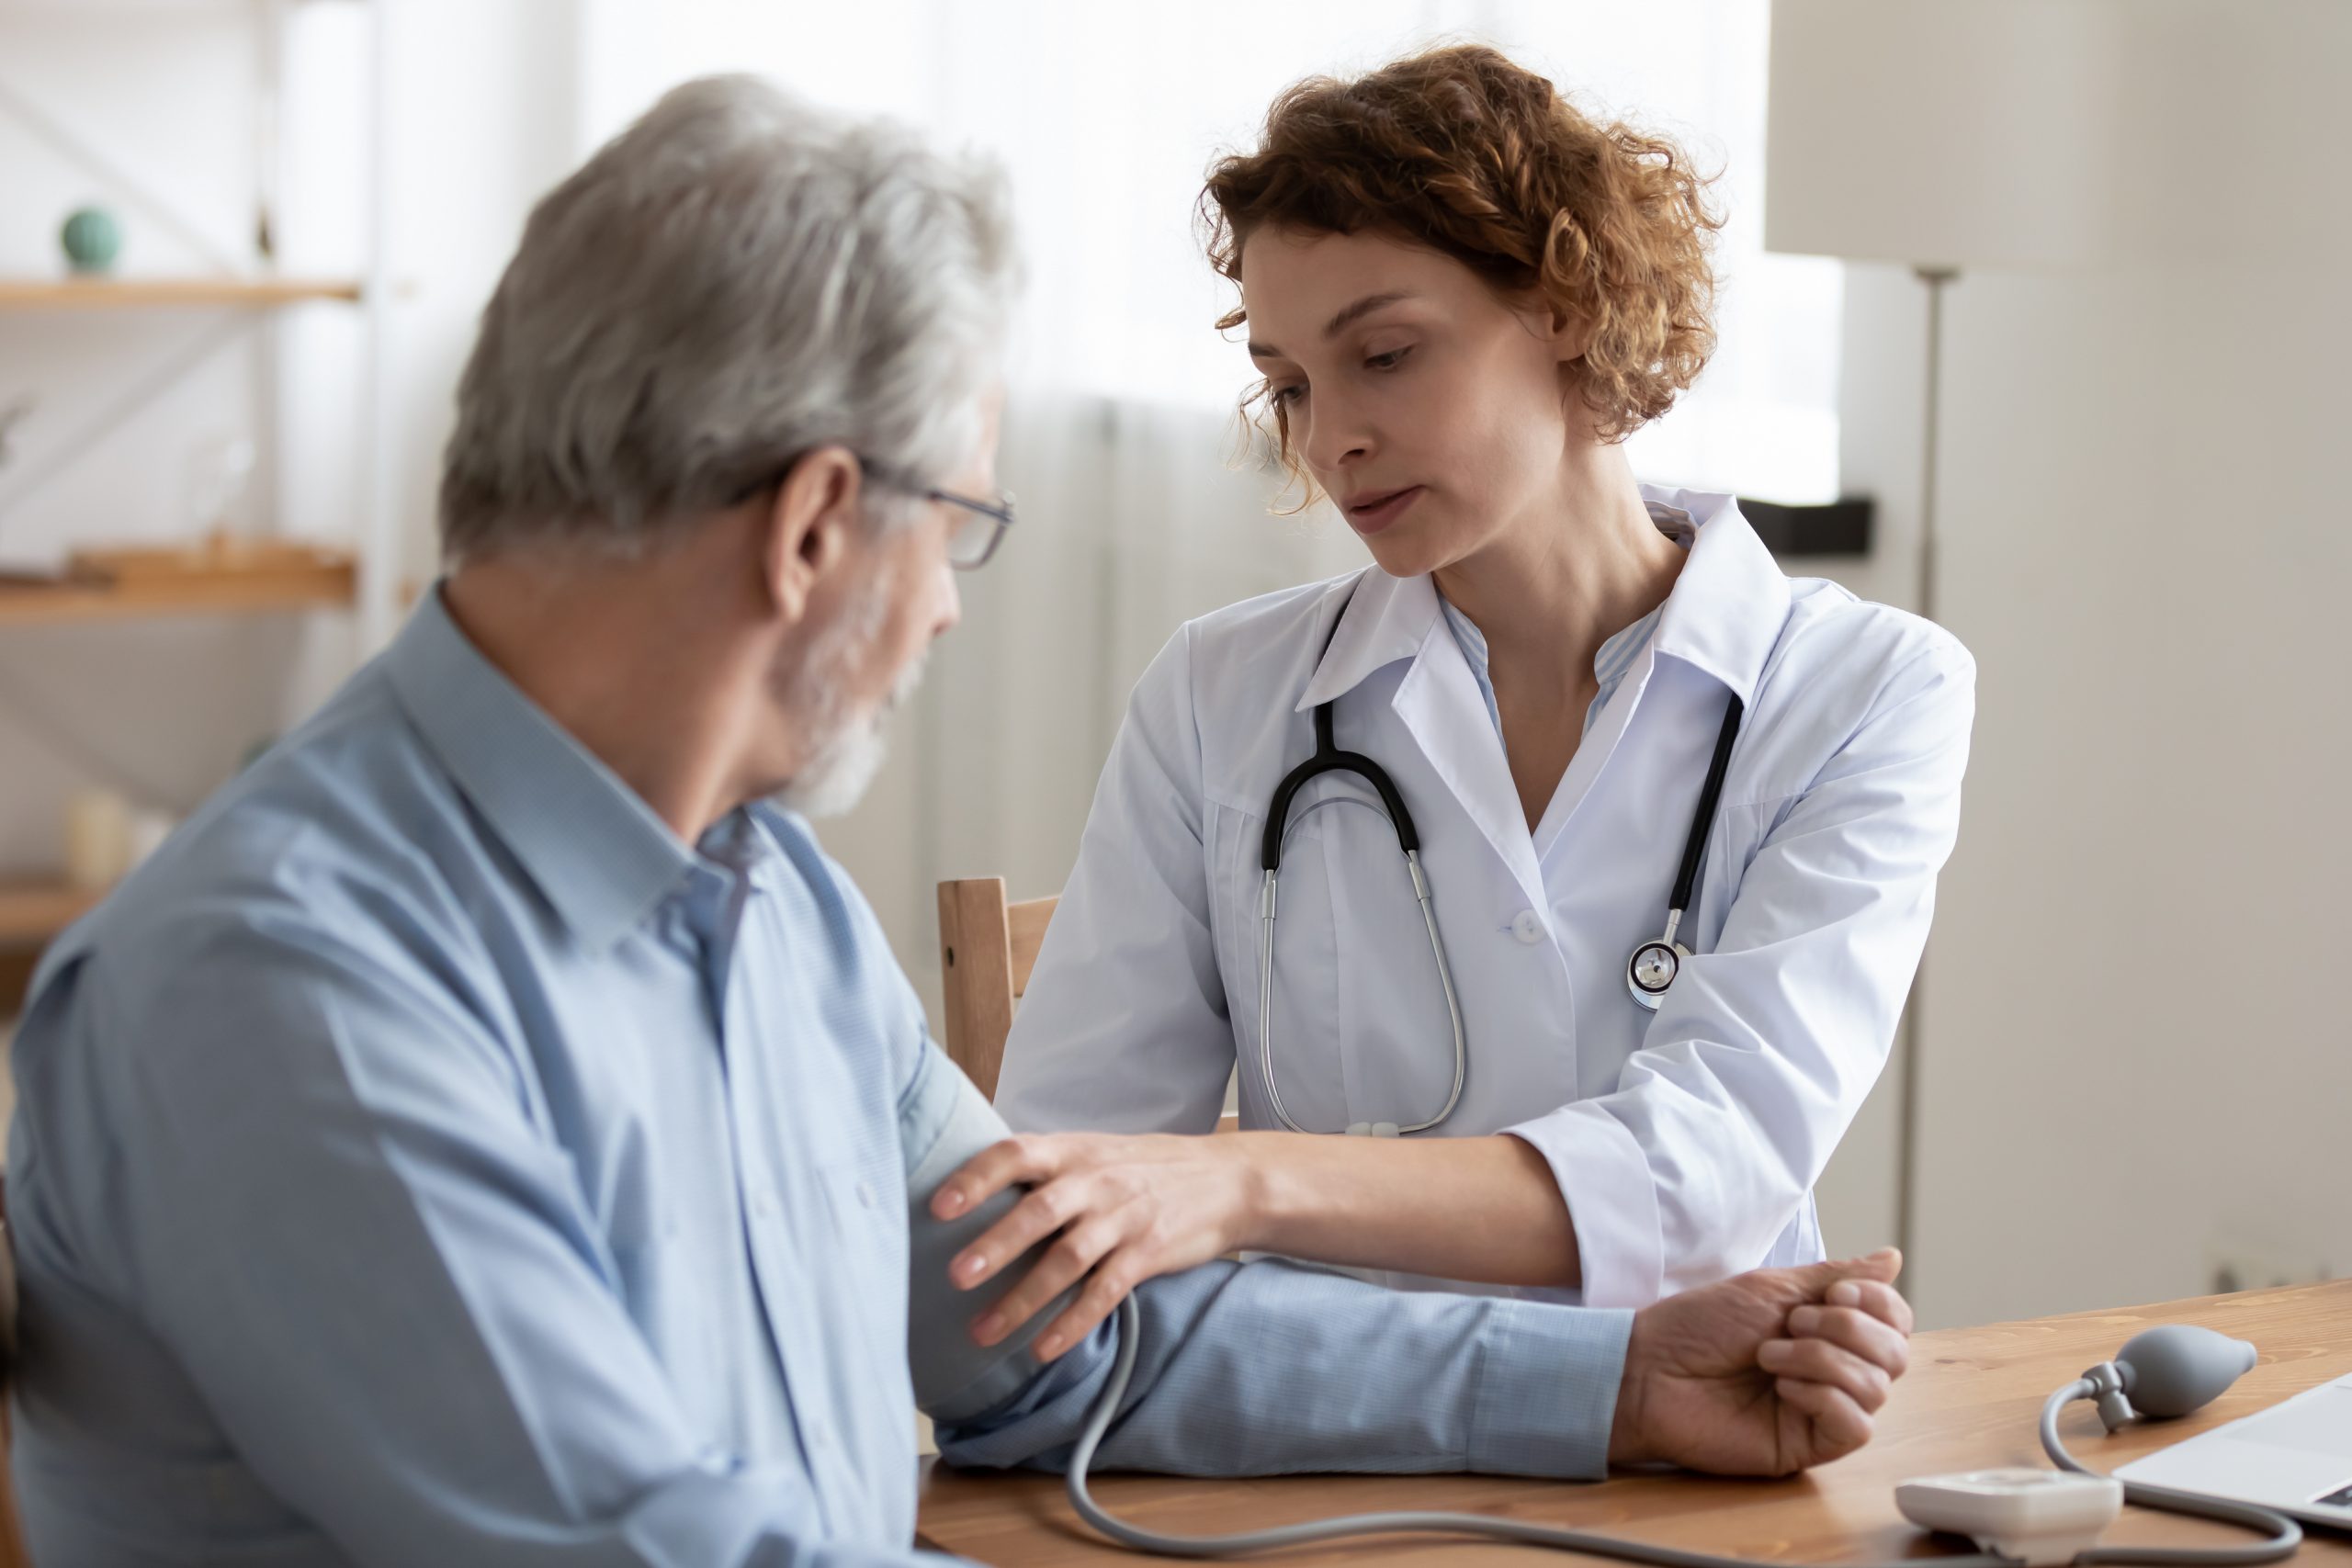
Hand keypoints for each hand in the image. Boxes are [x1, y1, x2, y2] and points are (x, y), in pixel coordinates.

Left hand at [929, 1131, 1261, 1360]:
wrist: (1226, 1179)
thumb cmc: (1143, 1167)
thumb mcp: (1094, 1151)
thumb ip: (1043, 1169)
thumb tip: (973, 1188)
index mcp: (1072, 1152)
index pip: (1016, 1154)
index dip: (976, 1178)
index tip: (939, 1206)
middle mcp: (1095, 1182)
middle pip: (1039, 1212)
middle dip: (996, 1245)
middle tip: (955, 1277)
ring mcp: (1124, 1218)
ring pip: (1068, 1260)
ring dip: (1023, 1299)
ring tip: (983, 1332)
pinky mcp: (1148, 1254)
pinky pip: (1105, 1292)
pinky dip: (1073, 1323)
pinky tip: (1043, 1349)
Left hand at [1608, 1248, 1911, 1475]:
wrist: (1651, 1370)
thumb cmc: (1699, 1327)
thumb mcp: (1770, 1289)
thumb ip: (1835, 1277)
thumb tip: (1893, 1258)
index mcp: (1827, 1328)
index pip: (1894, 1319)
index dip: (1878, 1303)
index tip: (1833, 1293)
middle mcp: (1834, 1369)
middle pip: (1896, 1353)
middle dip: (1848, 1328)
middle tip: (1791, 1324)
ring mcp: (1823, 1408)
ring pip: (1878, 1387)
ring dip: (1822, 1359)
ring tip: (1769, 1356)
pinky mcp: (1809, 1445)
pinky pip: (1857, 1427)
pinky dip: (1824, 1397)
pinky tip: (1783, 1389)